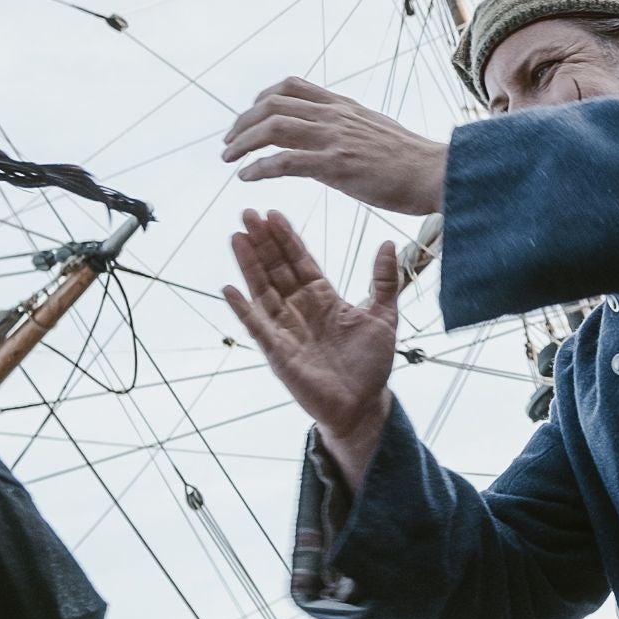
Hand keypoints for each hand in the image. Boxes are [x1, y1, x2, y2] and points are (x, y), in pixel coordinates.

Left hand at [224, 78, 448, 214]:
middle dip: (242, 121)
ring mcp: (334, 138)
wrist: (438, 173)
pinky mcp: (336, 165)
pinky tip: (247, 178)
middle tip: (228, 143)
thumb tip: (335, 138)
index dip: (262, 98)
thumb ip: (351, 129)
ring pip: (273, 127)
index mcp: (344, 107)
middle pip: (273, 103)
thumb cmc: (414, 161)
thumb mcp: (377, 131)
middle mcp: (335, 116)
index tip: (250, 116)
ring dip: (243, 142)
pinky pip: (284, 161)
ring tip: (229, 159)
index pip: (292, 86)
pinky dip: (258, 168)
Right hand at [225, 210, 399, 484]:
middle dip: (262, 242)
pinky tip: (229, 289)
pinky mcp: (278, 353)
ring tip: (235, 237)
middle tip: (247, 212)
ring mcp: (286, 330)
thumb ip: (384, 281)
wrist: (363, 405)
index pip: (300, 261)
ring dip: (249, 265)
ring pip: (263, 290)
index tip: (273, 213)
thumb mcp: (384, 316)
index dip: (287, 238)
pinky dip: (243, 309)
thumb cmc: (371, 364)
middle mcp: (300, 309)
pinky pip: (257, 327)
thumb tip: (388, 243)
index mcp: (323, 298)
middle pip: (277, 269)